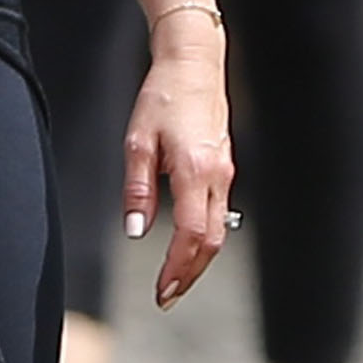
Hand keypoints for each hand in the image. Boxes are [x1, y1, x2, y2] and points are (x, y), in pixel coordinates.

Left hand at [123, 32, 233, 309]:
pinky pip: (217, 213)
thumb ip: (137, 189)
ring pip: (217, 231)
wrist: (194, 65)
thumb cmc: (162, 98)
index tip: (161, 291)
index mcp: (194, 170)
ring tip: (174, 281)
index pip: (191, 235)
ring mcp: (225, 173)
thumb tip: (136, 231)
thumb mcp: (137, 142)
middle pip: (210, 242)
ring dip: (198, 261)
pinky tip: (186, 249)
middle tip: (166, 297)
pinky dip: (203, 239)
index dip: (177, 268)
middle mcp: (217, 176)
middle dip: (189, 275)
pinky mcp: (224, 169)